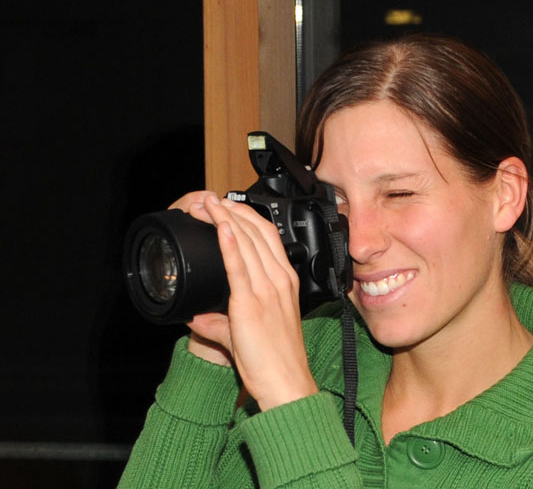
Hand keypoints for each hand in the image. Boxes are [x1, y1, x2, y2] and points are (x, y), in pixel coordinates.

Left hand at [175, 192, 317, 408]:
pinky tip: (220, 226)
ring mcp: (268, 289)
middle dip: (230, 210)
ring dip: (224, 218)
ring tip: (205, 204)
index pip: (267, 236)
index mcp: (284, 281)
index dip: (245, 216)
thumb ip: (220, 322)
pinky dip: (230, 242)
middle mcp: (279, 280)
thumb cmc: (275, 360)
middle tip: (209, 198)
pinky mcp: (252, 303)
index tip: (225, 207)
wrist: (285, 383)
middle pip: (256, 231)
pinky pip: (240, 266)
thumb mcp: (247, 332)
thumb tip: (196, 317)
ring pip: (247, 241)